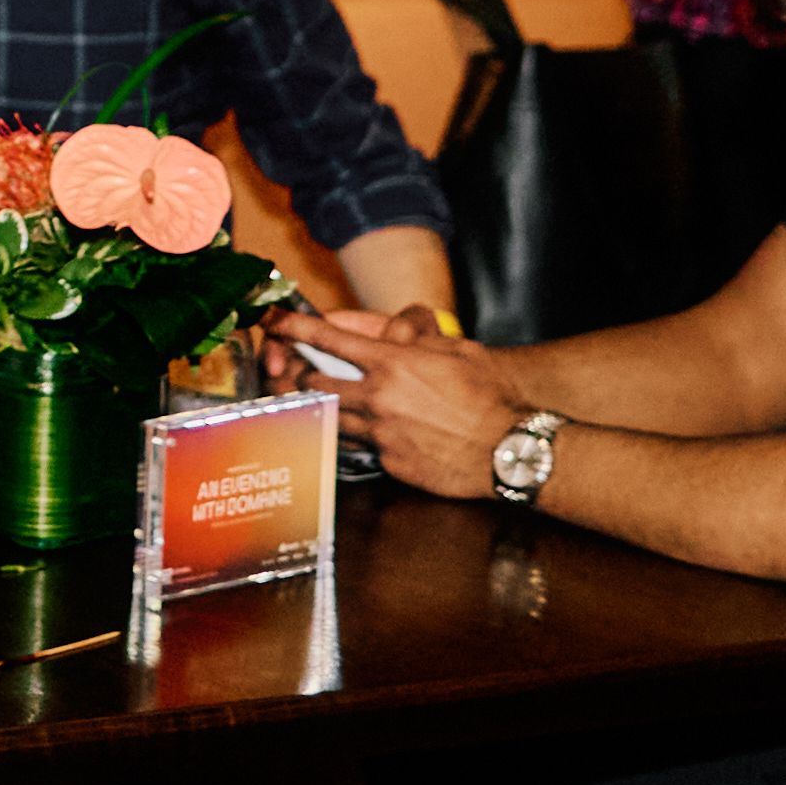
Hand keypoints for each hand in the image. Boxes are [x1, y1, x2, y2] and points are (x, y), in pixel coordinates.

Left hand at [294, 309, 530, 494]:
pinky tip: (376, 434)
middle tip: (300, 371)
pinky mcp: (389, 463)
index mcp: (393, 363)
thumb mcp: (457, 351)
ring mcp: (380, 433)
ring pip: (333, 418)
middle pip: (316, 383)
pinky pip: (363, 446)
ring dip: (327, 408)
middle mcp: (379, 397)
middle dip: (304, 375)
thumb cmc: (491, 397)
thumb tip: (395, 337)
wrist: (510, 451)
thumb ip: (417, 341)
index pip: (328, 339)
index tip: (275, 321)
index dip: (294, 327)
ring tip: (331, 402)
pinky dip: (362, 437)